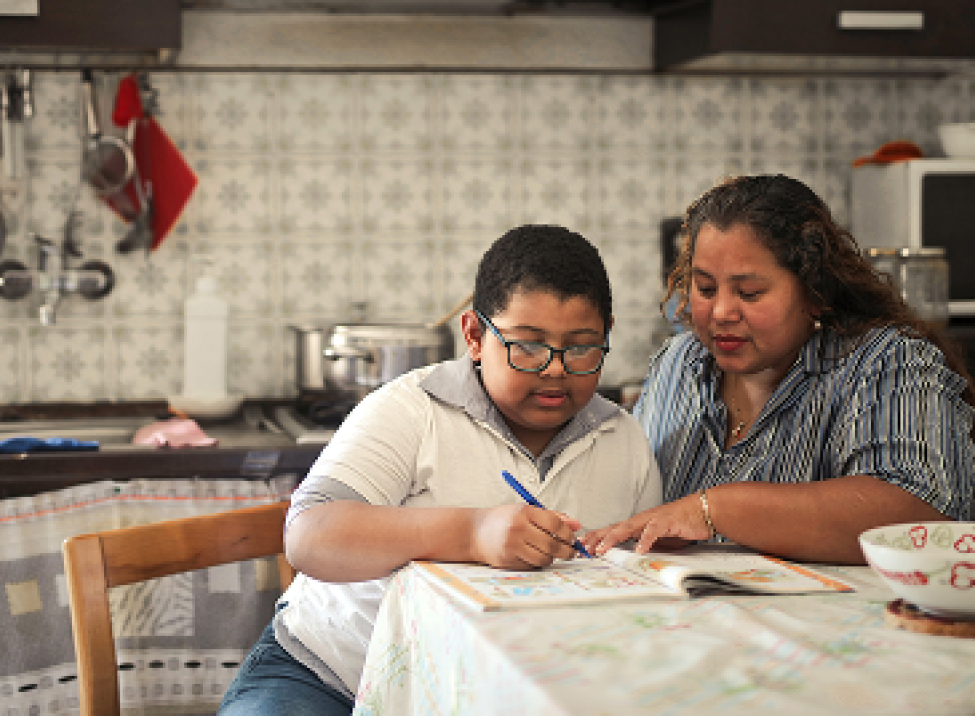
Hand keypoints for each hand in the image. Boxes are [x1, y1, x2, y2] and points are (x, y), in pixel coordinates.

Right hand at [471, 504, 581, 568]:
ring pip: (544, 558)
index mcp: (524, 512)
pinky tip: (534, 556)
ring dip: (552, 558)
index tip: (573, 538)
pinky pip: (532, 566)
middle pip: (551, 544)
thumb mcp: (526, 511)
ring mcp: (511, 546)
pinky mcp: (507, 560)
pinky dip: (537, 562)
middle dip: (566, 551)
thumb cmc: (503, 520)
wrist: (474, 532)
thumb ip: (552, 517)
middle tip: (570, 552)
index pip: (555, 524)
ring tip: (550, 553)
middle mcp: (517, 528)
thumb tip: (577, 525)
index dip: (568, 533)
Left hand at [581, 494, 708, 554]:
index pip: (612, 530)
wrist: (703, 510)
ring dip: (613, 538)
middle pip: (614, 528)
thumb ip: (646, 547)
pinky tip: (639, 550)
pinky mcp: (667, 521)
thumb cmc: (681, 525)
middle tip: (583, 548)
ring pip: (628, 527)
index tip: (582, 546)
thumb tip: (633, 559)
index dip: (596, 537)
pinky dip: (645, 540)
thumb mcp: (659, 541)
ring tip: (602, 549)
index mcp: (637, 525)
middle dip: (597, 538)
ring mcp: (653, 518)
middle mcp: (641, 520)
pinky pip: (653, 530)